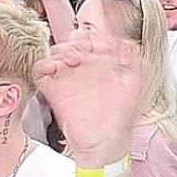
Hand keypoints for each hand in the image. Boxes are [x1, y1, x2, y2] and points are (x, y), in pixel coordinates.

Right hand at [36, 25, 146, 162]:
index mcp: (102, 64)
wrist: (105, 142)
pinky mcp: (55, 91)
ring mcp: (69, 78)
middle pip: (74, 41)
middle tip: (86, 49)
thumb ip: (134, 64)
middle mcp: (85, 68)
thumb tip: (133, 45)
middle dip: (79, 40)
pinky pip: (42, 72)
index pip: (95, 38)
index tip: (102, 42)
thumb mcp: (133, 87)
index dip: (97, 34)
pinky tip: (54, 68)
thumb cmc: (119, 117)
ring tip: (73, 59)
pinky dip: (43, 65)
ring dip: (63, 50)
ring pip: (57, 52)